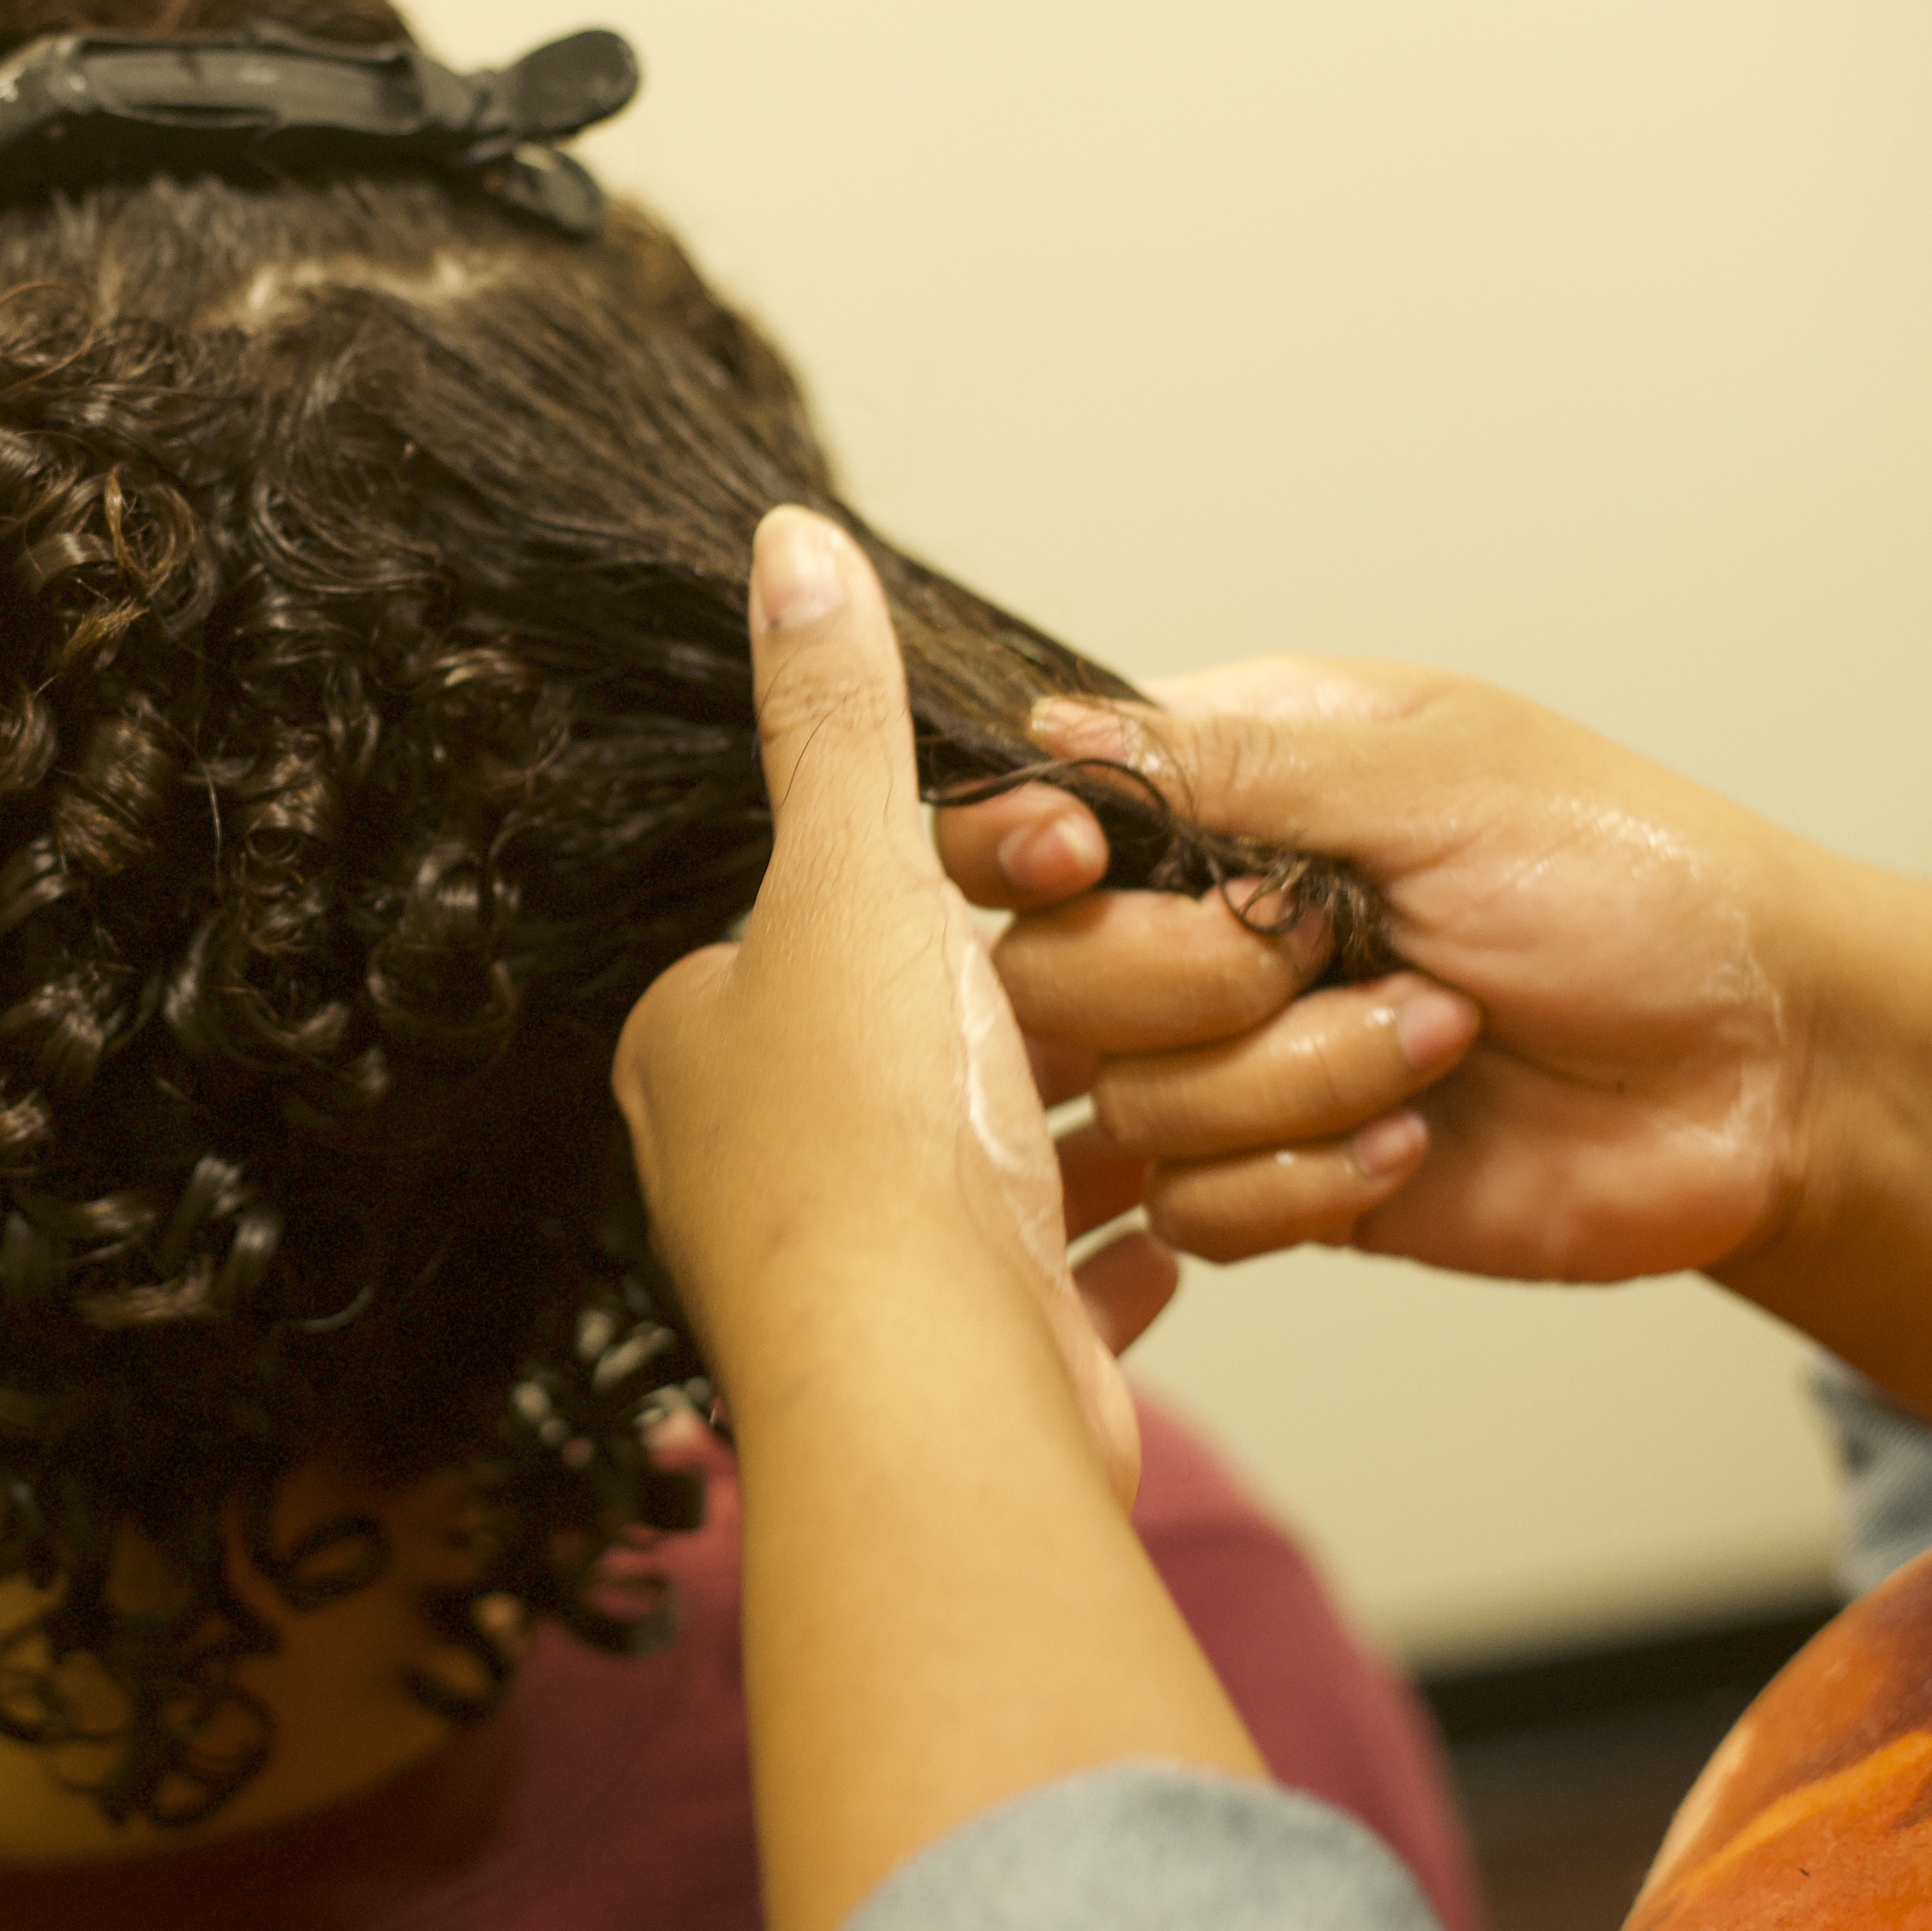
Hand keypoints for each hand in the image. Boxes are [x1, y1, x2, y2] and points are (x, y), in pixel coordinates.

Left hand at [618, 512, 1263, 1930]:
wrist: (928, 1386)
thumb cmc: (870, 1133)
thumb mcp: (856, 870)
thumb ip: (834, 717)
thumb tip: (786, 544)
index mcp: (704, 1040)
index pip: (833, 924)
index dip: (957, 887)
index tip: (1061, 875)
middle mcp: (753, 1163)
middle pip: (934, 1046)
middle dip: (1059, 1014)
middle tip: (1181, 974)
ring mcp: (854, 1276)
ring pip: (1007, 1166)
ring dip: (1117, 1128)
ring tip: (1227, 1077)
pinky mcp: (958, 1366)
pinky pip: (1056, 1289)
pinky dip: (1122, 1253)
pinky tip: (1185, 1223)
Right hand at [941, 657, 1931, 1481]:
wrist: (1774, 1074)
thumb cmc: (1643, 889)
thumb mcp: (1436, 781)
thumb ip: (1225, 767)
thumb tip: (1046, 733)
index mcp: (1229, 787)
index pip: (1024, 814)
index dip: (1016, 850)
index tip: (1070, 861)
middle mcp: (1204, 921)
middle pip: (1041, 976)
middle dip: (1184, 984)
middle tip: (1315, 955)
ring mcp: (1234, 1058)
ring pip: (1125, 1103)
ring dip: (1290, 1086)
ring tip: (1435, 1043)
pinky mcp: (1278, 1177)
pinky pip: (1194, 1209)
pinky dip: (1309, 1182)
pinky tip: (1414, 1143)